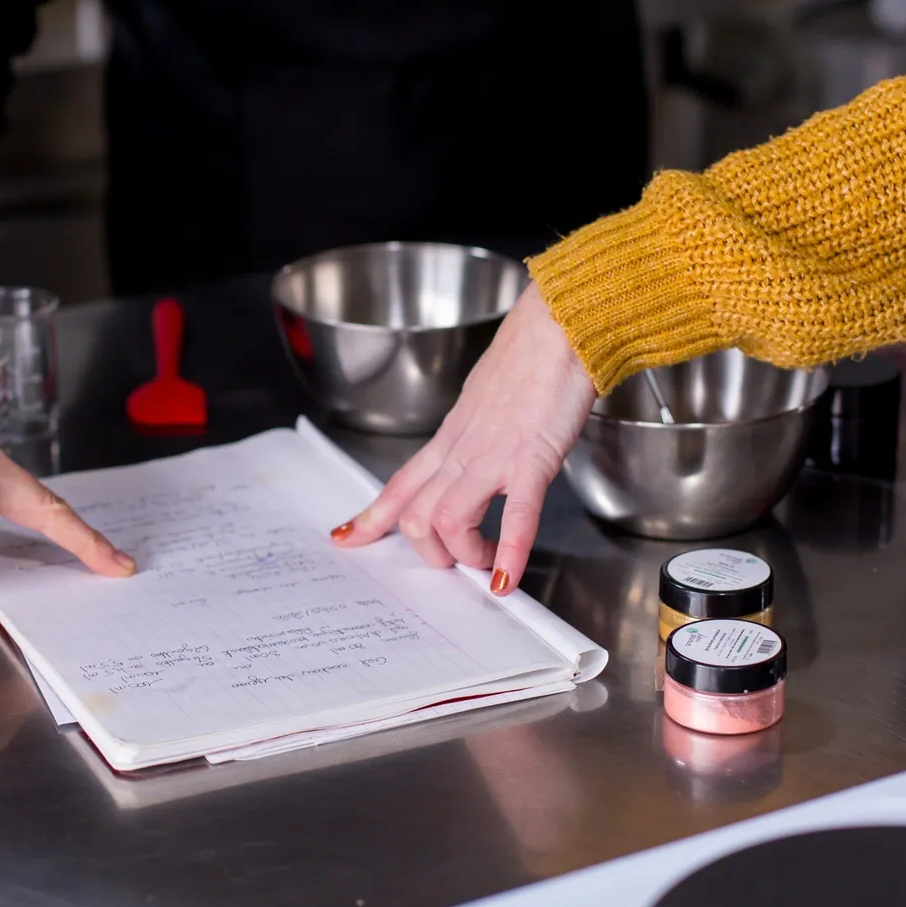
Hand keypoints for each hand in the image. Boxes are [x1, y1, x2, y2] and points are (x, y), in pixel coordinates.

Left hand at [330, 284, 595, 594]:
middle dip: (429, 552)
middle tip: (453, 562)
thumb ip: (474, 432)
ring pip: (447, 518)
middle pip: (415, 514)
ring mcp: (493, 456)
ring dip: (463, 554)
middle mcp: (462, 450)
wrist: (557, 325)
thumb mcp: (483, 400)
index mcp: (450, 437)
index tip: (348, 538)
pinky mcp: (531, 458)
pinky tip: (509, 580)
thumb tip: (474, 453)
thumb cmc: (529, 357)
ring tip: (484, 565)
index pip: (398, 484)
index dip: (371, 516)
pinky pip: (515, 515)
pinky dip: (510, 554)